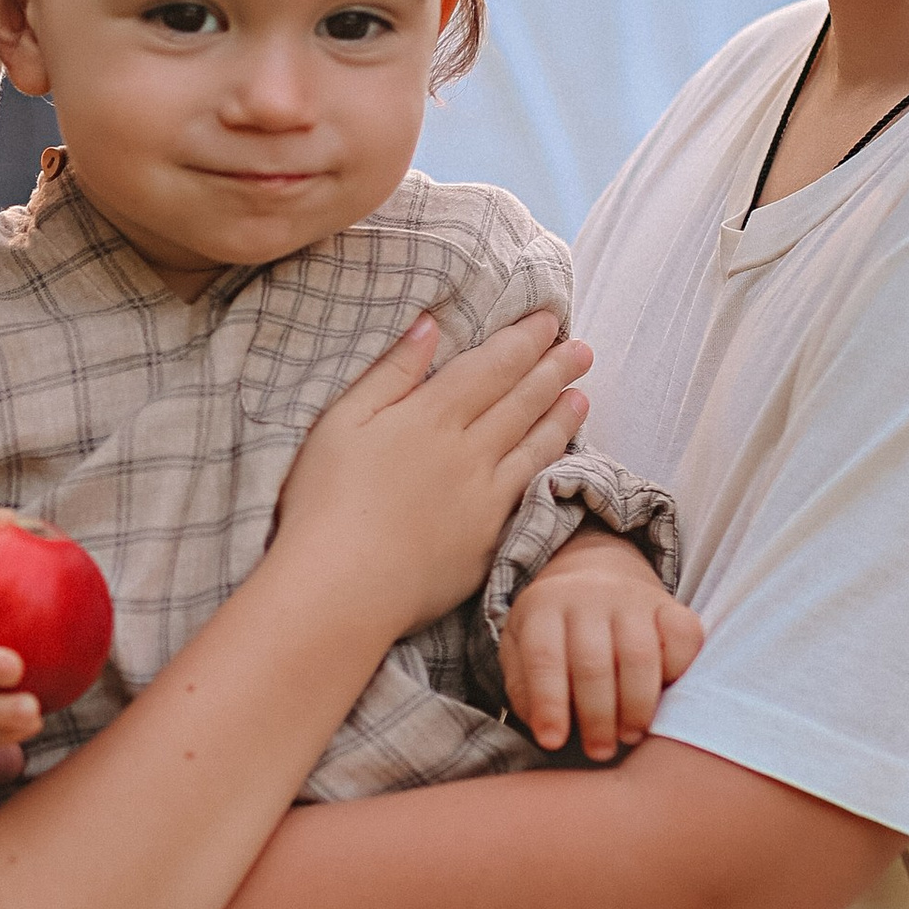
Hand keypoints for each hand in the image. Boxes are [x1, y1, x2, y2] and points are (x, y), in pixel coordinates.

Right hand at [274, 308, 590, 651]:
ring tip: (582, 394)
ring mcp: (485, 497)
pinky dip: (550, 466)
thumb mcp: (341, 422)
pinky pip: (530, 491)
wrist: (342, 587)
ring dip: (562, 415)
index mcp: (429, 416)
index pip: (489, 366)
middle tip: (583, 350)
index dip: (522, 341)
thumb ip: (391, 373)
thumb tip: (429, 326)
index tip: (549, 320)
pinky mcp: (489, 539)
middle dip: (553, 370)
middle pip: (521, 400)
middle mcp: (468, 451)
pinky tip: (560, 456)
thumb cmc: (324, 503)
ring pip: (534, 445)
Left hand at [500, 526, 702, 761]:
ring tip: (629, 735)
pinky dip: (678, 673)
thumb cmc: (556, 634)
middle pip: (593, 662)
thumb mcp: (521, 651)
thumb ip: (525, 689)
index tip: (552, 742)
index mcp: (543, 606)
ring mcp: (632, 598)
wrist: (596, 579)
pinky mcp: (669, 605)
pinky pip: (683, 639)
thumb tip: (548, 730)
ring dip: (636, 707)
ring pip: (639, 657)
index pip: (544, 657)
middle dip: (596, 716)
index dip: (549, 704)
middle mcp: (588, 596)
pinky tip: (664, 697)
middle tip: (598, 751)